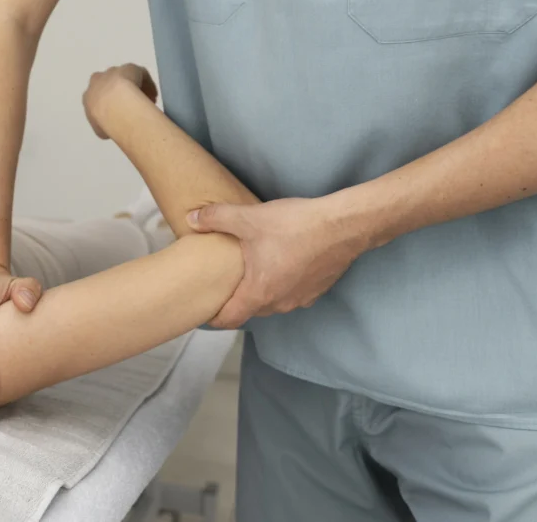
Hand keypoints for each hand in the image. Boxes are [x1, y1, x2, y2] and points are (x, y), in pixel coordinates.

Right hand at [83, 63, 158, 139]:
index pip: (98, 98)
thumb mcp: (100, 130)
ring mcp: (114, 72)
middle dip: (120, 92)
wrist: (115, 104)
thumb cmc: (104, 120)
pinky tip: (153, 96)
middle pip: (110, 83)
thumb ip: (105, 125)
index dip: (110, 105)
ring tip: (146, 102)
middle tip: (132, 105)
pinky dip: (147, 84)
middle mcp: (99, 80)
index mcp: (89, 95)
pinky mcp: (129, 67)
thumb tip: (113, 126)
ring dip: (135, 88)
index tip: (119, 114)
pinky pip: (140, 74)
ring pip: (125, 78)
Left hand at [188, 196, 372, 328]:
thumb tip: (191, 219)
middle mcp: (280, 303)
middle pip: (250, 310)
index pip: (230, 318)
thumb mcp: (249, 218)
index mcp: (259, 293)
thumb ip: (216, 219)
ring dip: (261, 292)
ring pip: (272, 302)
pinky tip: (280, 265)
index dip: (214, 317)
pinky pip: (292, 294)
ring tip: (250, 273)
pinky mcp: (317, 289)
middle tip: (223, 286)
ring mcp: (301, 298)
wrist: (345, 225)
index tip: (204, 310)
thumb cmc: (295, 226)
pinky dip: (282, 285)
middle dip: (236, 301)